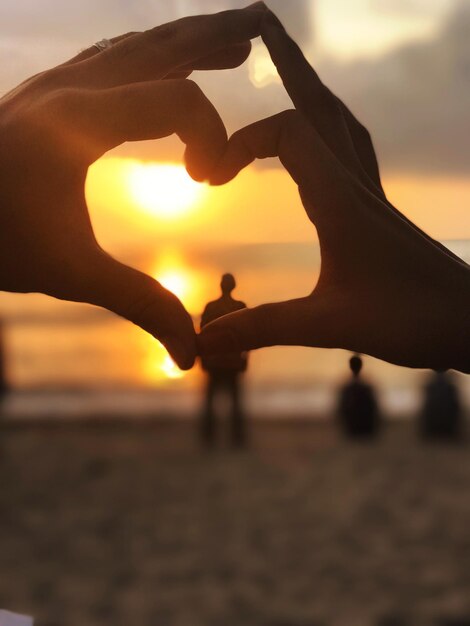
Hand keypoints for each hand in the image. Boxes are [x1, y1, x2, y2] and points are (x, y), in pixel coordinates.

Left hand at [0, 3, 266, 368]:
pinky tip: (153, 62)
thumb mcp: (69, 273)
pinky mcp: (42, 96)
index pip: (176, 100)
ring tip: (222, 38)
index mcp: (80, 122)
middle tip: (258, 29)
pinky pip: (106, 60)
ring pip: (131, 47)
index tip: (209, 181)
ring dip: (181, 40)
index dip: (211, 135)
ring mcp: (52, 85)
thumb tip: (189, 357)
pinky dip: (144, 55)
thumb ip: (139, 304)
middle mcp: (68, 88)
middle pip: (159, 47)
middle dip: (213, 38)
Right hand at [200, 10, 469, 372]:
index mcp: (342, 199)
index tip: (207, 178)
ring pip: (340, 121)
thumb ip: (263, 328)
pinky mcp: (379, 213)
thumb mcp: (329, 326)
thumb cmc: (414, 321)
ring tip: (288, 64)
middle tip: (258, 22)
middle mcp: (358, 185)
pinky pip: (354, 150)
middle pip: (320, 104)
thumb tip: (202, 341)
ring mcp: (372, 196)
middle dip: (288, 61)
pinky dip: (331, 126)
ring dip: (311, 88)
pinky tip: (325, 135)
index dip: (240, 143)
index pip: (287, 134)